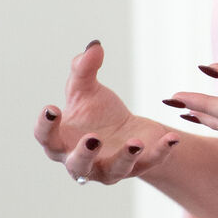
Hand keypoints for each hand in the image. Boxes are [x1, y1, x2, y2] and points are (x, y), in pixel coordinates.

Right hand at [35, 40, 181, 184]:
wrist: (127, 128)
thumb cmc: (98, 112)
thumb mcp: (87, 89)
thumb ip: (84, 68)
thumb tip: (94, 46)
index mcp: (61, 141)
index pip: (45, 137)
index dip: (45, 125)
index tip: (52, 107)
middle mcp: (81, 161)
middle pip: (77, 165)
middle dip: (84, 154)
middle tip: (93, 139)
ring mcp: (109, 169)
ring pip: (114, 171)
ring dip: (125, 158)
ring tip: (135, 142)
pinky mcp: (137, 168)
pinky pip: (149, 164)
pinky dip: (160, 152)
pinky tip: (171, 138)